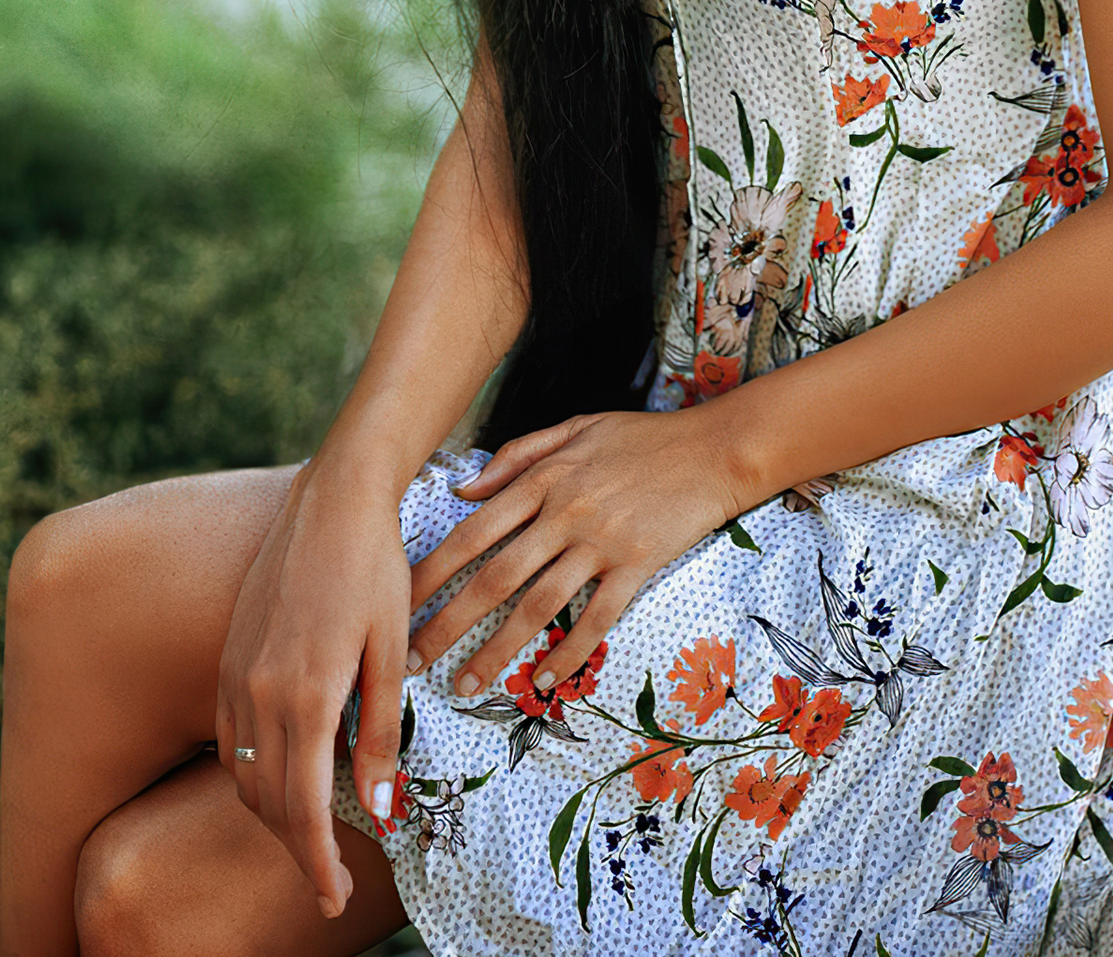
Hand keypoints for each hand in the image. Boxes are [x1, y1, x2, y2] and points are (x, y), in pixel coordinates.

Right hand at [215, 463, 413, 921]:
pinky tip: (278, 778)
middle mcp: (259, 694)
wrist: (332, 500)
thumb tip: (380, 810)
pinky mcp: (228, 659)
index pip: (301, 809)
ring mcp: (236, 676)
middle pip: (267, 802)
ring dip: (271, 815)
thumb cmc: (375, 570)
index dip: (315, 863)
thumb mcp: (392, 652)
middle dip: (296, 851)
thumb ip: (381, 735)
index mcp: (306, 697)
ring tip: (310, 836)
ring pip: (242, 775)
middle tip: (328, 884)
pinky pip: (228, 739)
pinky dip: (249, 773)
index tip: (330, 899)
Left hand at [405, 408, 758, 699]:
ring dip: (497, 650)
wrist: (714, 450)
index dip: (431, 571)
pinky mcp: (638, 566)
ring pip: (538, 605)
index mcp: (545, 479)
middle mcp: (567, 513)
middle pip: (495, 577)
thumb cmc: (642, 438)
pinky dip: (568, 652)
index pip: (473, 532)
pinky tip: (542, 680)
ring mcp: (603, 543)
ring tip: (466, 685)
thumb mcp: (576, 427)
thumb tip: (464, 489)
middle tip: (413, 660)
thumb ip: (518, 456)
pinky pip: (597, 618)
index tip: (398, 602)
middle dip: (448, 623)